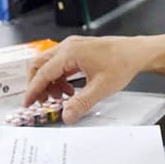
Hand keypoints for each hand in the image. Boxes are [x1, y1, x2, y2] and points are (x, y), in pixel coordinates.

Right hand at [24, 36, 149, 123]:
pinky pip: (59, 64)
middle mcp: (67, 47)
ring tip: (62, 98)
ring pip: (49, 65)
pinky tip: (70, 91)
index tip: (27, 104)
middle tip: (42, 103)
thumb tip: (66, 116)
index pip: (42, 73)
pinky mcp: (77, 50)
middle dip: (38, 85)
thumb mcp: (101, 88)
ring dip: (50, 83)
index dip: (33, 90)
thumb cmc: (122, 64)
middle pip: (40, 65)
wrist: (137, 52)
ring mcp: (72, 47)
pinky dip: (59, 78)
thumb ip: (81, 103)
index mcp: (69, 53)